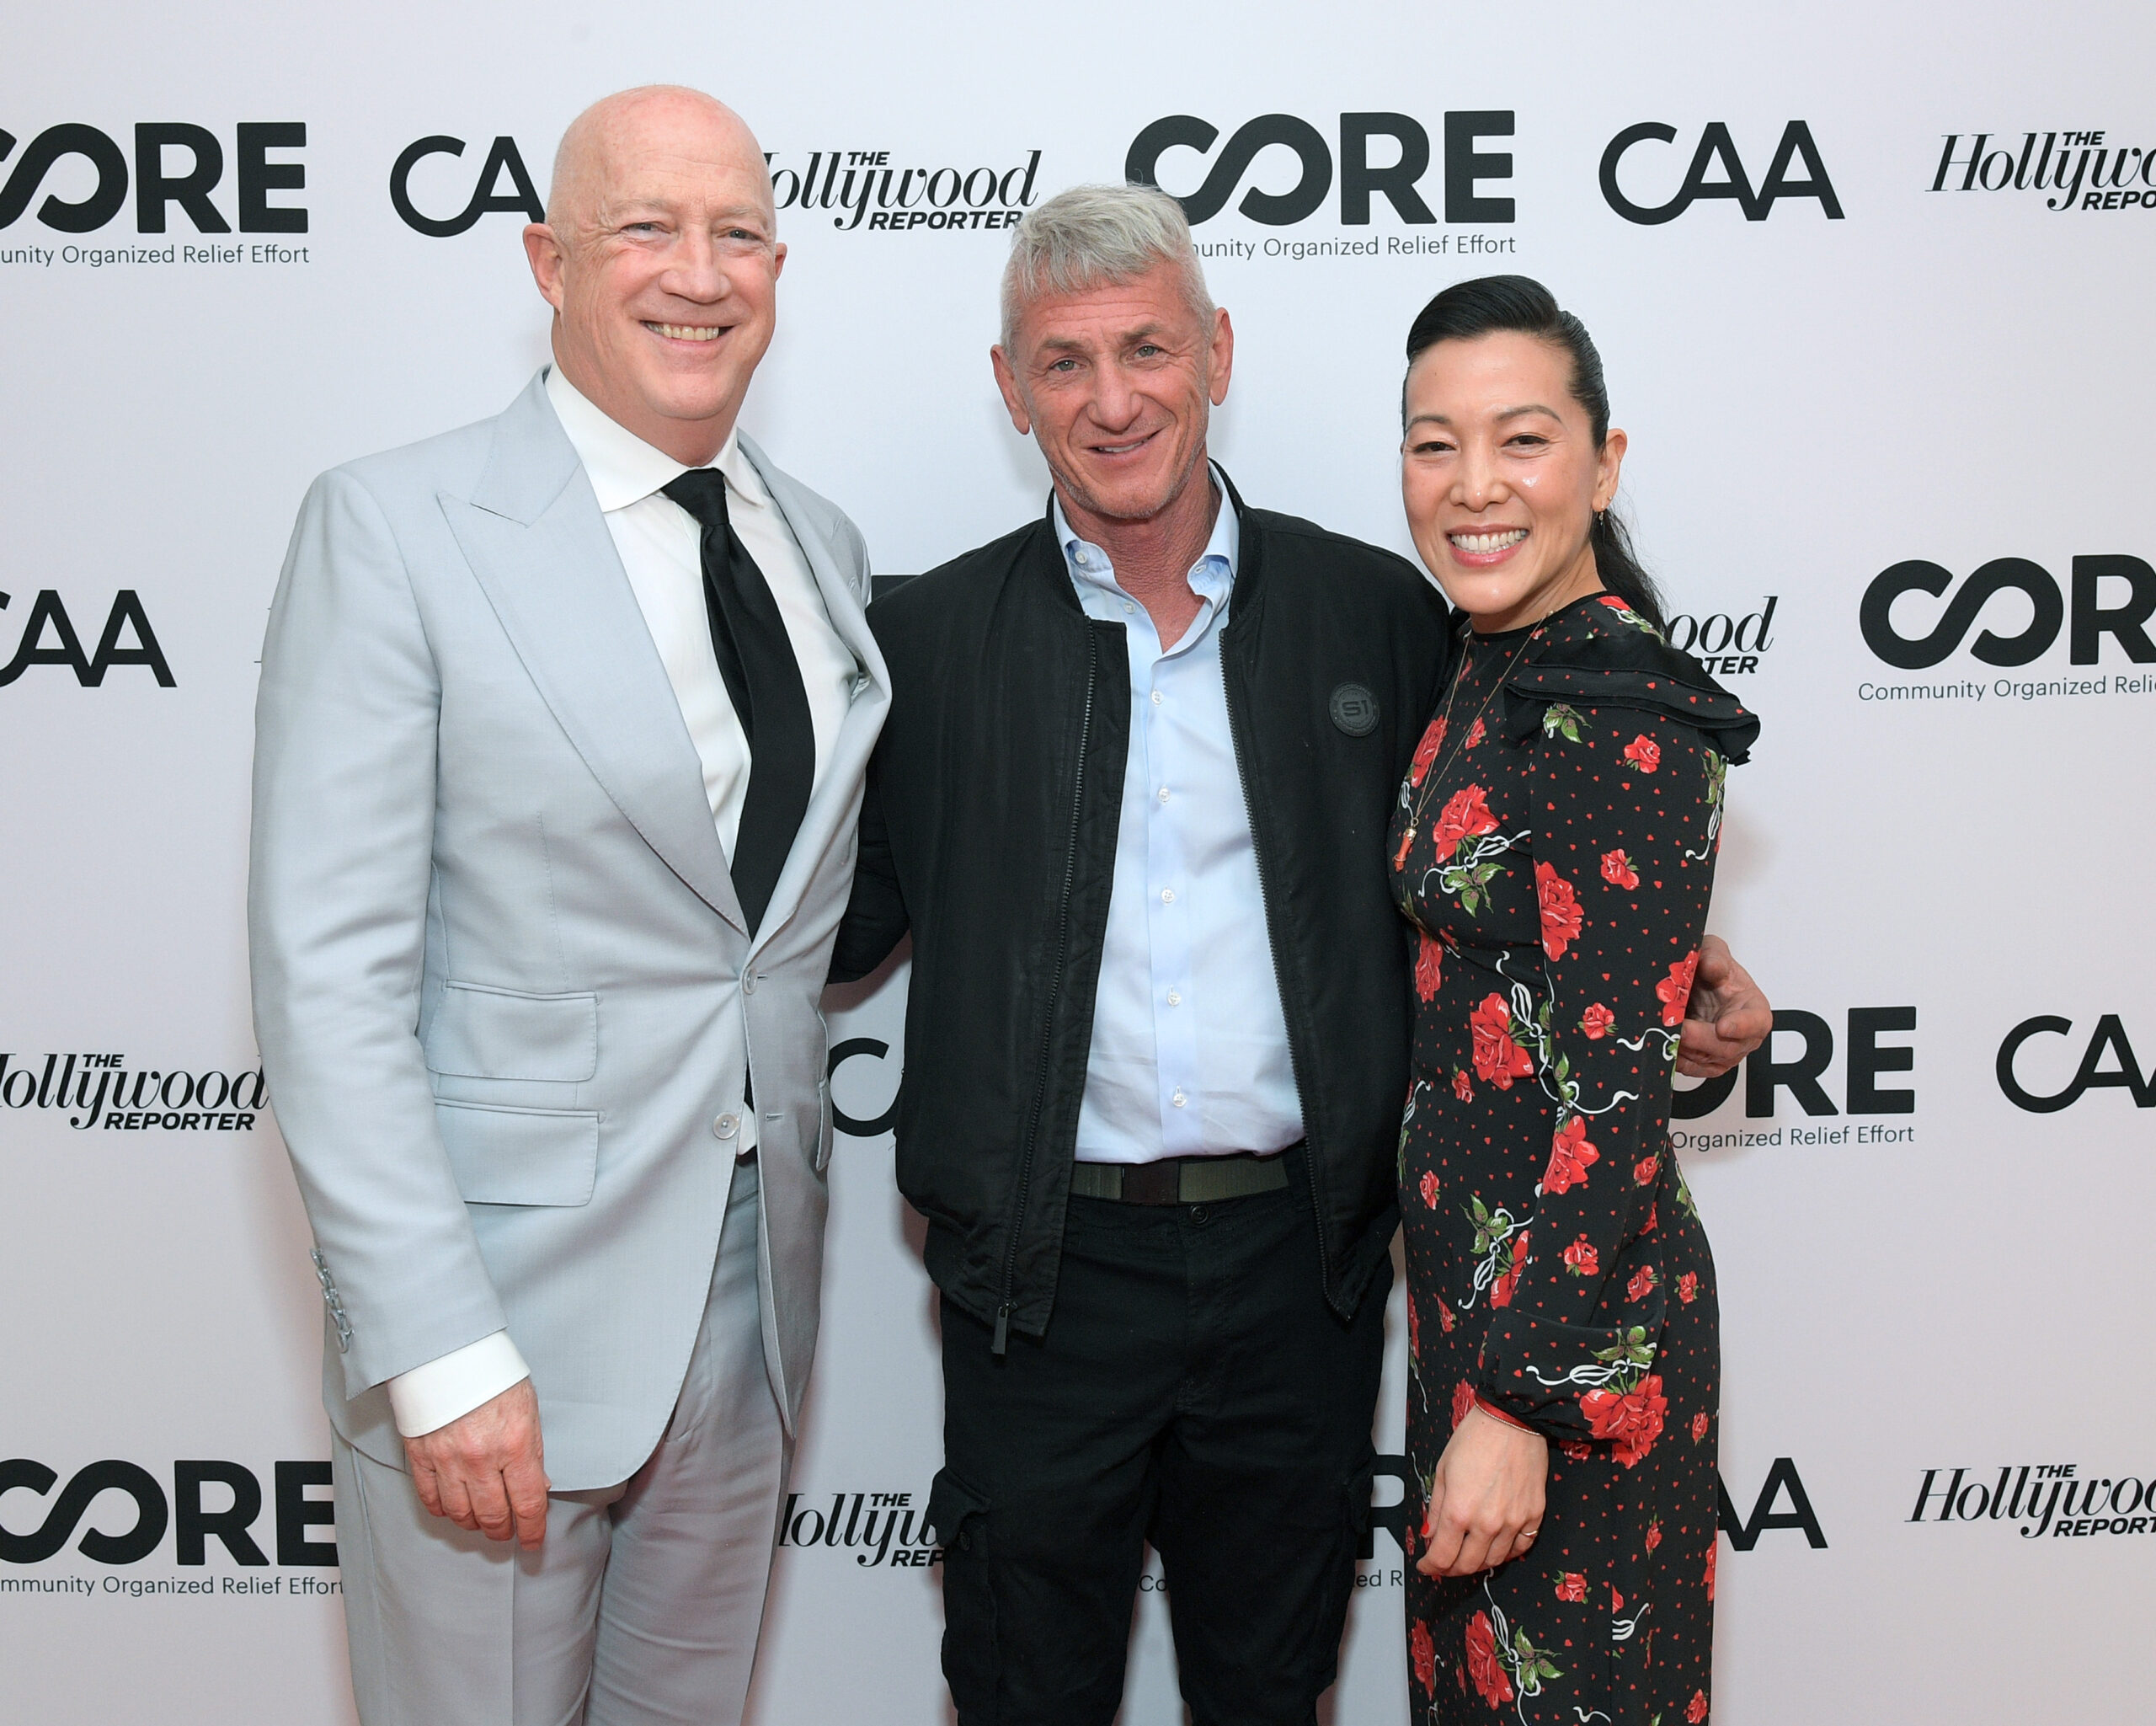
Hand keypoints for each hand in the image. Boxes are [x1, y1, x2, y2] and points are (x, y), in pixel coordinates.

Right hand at [402, 1378, 548, 1548]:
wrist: (449, 1351)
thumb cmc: (492, 1374)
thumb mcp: (528, 1409)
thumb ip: (531, 1451)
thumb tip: (536, 1486)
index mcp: (515, 1445)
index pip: (528, 1504)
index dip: (532, 1530)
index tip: (533, 1541)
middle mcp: (481, 1459)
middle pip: (493, 1515)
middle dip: (502, 1530)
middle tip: (506, 1532)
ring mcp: (448, 1460)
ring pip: (460, 1513)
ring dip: (473, 1524)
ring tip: (481, 1523)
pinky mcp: (421, 1456)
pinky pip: (430, 1498)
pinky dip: (443, 1511)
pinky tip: (452, 1510)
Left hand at [1418, 1405, 1548, 1578]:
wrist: (1512, 1421)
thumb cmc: (1475, 1439)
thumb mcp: (1443, 1470)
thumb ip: (1437, 1508)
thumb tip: (1432, 1535)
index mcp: (1459, 1511)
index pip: (1442, 1556)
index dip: (1431, 1567)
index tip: (1426, 1566)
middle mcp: (1487, 1524)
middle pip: (1467, 1565)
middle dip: (1451, 1568)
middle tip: (1444, 1562)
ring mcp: (1513, 1522)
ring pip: (1494, 1560)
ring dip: (1477, 1562)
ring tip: (1468, 1552)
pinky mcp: (1534, 1516)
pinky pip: (1520, 1547)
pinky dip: (1505, 1553)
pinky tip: (1496, 1546)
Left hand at [1676, 933, 1770, 1077]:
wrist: (1697, 986)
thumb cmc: (1713, 972)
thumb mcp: (1715, 953)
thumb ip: (1716, 957)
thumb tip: (1712, 966)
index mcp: (1754, 1009)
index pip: (1756, 1022)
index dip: (1741, 1026)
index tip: (1723, 1026)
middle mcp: (1744, 1036)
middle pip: (1726, 1047)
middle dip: (1700, 1039)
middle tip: (1680, 1028)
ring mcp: (1725, 1053)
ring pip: (1706, 1061)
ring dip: (1684, 1050)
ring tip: (1664, 1034)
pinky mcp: (1706, 1064)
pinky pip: (1691, 1068)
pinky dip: (1675, 1059)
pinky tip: (1662, 1046)